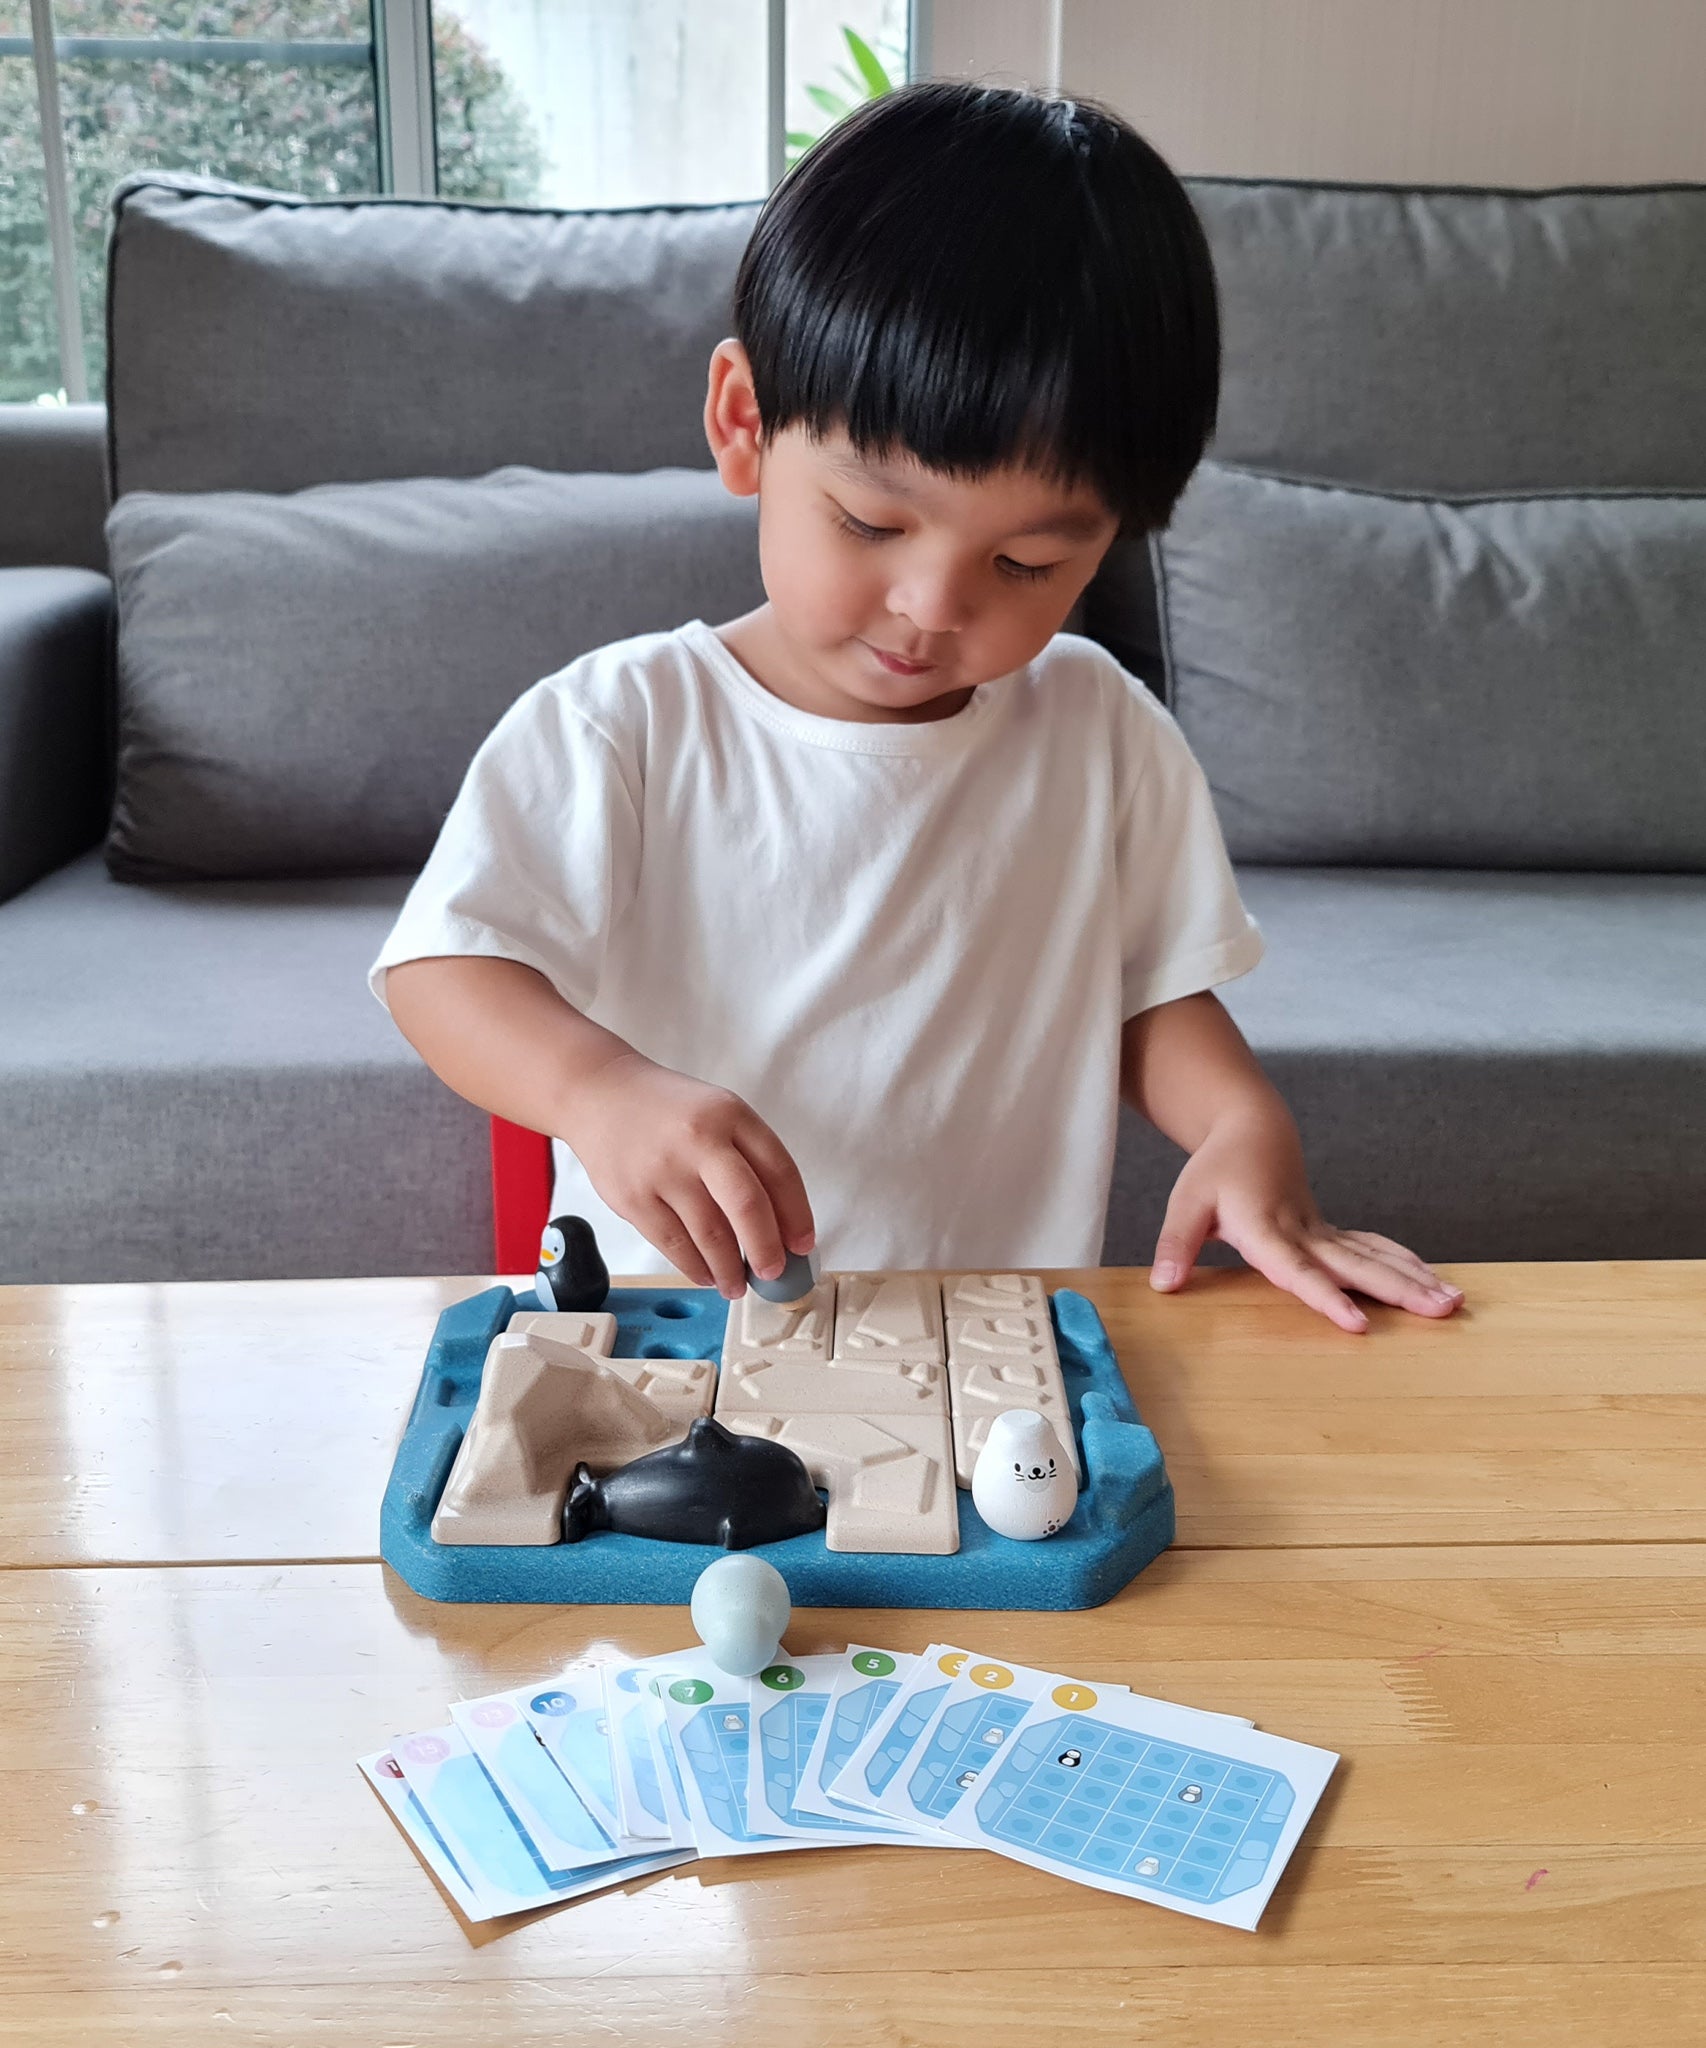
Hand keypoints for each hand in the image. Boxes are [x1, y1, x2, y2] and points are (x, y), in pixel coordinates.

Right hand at [561, 1051, 814, 1297]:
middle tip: (773, 1273)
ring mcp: (663, 1170)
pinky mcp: (634, 1198)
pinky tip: (706, 1274)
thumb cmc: (667, 1111)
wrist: (599, 1094)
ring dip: (730, 1269)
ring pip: (711, 1235)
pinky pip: (673, 1245)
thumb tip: (780, 1225)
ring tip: (737, 1284)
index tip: (802, 1245)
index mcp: (730, 1115)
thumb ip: (749, 1157)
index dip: (797, 1215)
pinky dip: (695, 1267)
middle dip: (767, 1249)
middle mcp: (699, 1140)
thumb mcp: (717, 1113)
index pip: (780, 1171)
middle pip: (748, 1206)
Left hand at [1149, 1107, 1462, 1332]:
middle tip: (1441, 1310)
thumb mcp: (1185, 1203)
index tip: (1357, 1323)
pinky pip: (1375, 1249)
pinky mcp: (1332, 1232)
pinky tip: (1438, 1283)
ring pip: (1374, 1256)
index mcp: (1266, 1228)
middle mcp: (1303, 1231)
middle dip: (1399, 1290)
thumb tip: (1164, 1286)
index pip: (1298, 1271)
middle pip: (1356, 1265)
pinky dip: (1406, 1264)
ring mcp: (1323, 1231)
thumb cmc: (1216, 1170)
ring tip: (1454, 1302)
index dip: (1326, 1297)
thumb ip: (1175, 1244)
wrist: (1253, 1129)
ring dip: (1415, 1278)